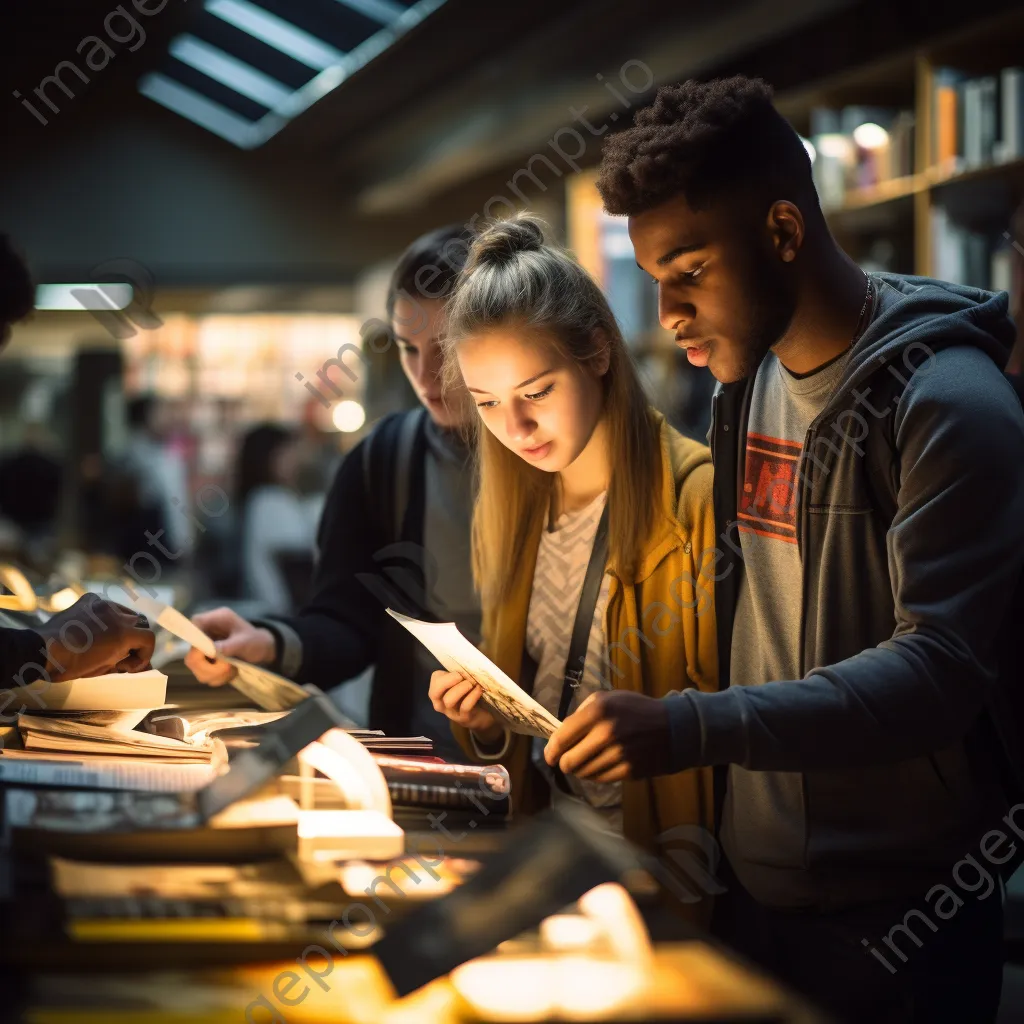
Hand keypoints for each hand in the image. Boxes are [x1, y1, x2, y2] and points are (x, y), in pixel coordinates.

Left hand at [37, 593, 154, 680]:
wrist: (42, 651)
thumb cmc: (71, 665)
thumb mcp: (103, 669)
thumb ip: (126, 663)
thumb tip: (141, 666)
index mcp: (122, 633)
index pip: (149, 638)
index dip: (145, 654)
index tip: (132, 665)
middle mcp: (117, 615)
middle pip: (141, 623)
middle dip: (136, 639)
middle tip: (123, 654)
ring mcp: (103, 604)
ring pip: (127, 612)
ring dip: (124, 626)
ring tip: (110, 639)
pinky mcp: (90, 599)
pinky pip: (108, 605)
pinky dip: (108, 615)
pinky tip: (97, 627)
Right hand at [182, 607, 274, 686]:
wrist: (262, 649)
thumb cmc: (256, 641)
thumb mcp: (245, 642)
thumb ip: (227, 646)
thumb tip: (210, 651)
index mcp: (216, 619)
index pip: (196, 623)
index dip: (196, 638)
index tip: (208, 654)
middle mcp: (207, 631)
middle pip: (191, 650)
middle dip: (206, 665)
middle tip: (226, 668)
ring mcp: (204, 647)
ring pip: (195, 665)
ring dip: (213, 673)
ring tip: (231, 671)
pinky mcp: (206, 659)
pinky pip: (202, 672)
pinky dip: (216, 677)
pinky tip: (230, 673)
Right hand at [429, 670, 502, 741]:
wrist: (483, 715)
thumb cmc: (471, 694)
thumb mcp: (463, 682)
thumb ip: (460, 674)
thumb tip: (466, 664)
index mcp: (439, 692)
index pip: (435, 679)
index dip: (446, 674)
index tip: (458, 672)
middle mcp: (441, 704)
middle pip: (434, 692)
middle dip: (448, 681)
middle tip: (461, 677)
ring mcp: (451, 713)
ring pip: (448, 700)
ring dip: (461, 688)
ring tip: (472, 684)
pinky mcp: (464, 719)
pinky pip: (464, 707)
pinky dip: (472, 696)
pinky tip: (478, 690)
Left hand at [543, 690, 672, 781]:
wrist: (672, 727)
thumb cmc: (634, 710)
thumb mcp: (607, 699)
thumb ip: (581, 714)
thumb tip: (559, 735)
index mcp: (598, 710)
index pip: (561, 738)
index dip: (551, 750)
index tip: (550, 756)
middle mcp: (606, 733)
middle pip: (569, 762)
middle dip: (564, 763)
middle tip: (567, 760)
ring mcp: (618, 754)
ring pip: (583, 773)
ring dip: (581, 769)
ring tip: (587, 760)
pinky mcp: (628, 770)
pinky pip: (600, 779)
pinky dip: (596, 774)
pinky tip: (601, 764)